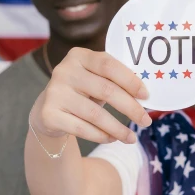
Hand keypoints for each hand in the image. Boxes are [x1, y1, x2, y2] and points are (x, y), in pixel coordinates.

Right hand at [32, 47, 151, 144]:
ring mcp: (55, 92)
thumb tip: (145, 96)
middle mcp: (64, 71)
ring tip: (131, 138)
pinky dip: (101, 136)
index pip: (109, 65)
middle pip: (106, 90)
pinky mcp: (49, 114)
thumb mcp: (95, 79)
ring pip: (96, 114)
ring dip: (118, 129)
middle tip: (146, 121)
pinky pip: (82, 128)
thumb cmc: (82, 92)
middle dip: (130, 108)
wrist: (48, 110)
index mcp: (79, 56)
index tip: (146, 96)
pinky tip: (112, 139)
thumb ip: (115, 80)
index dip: (130, 81)